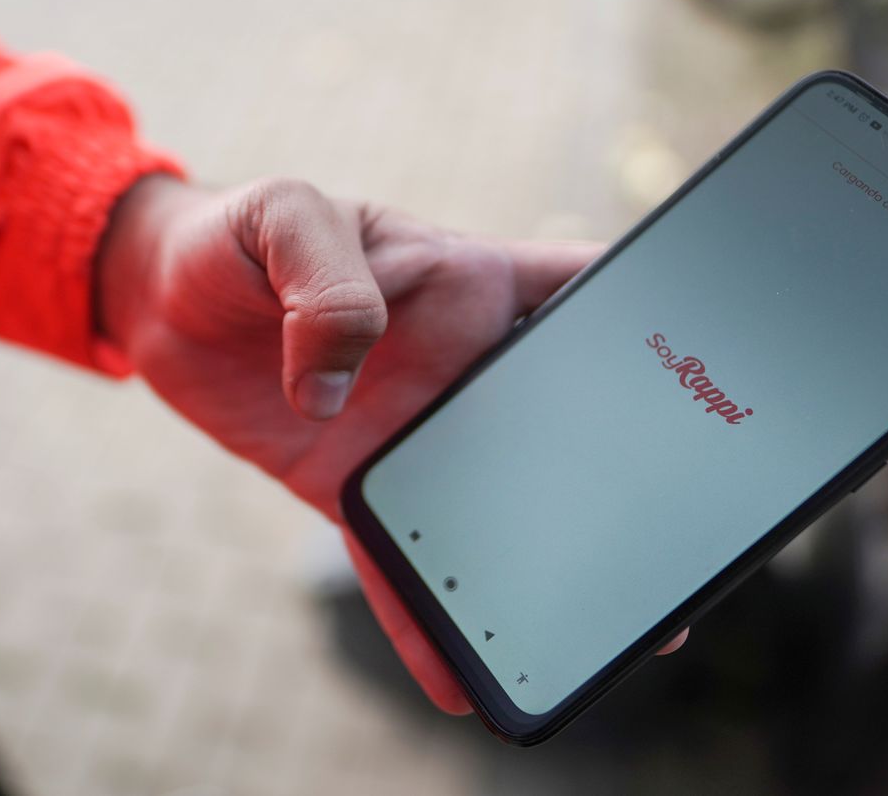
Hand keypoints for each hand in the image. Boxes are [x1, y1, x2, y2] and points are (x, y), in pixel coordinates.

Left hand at [97, 175, 687, 712]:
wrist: (160, 301)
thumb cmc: (237, 234)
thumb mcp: (285, 217)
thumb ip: (328, 282)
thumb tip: (339, 387)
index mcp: (471, 281)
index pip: (592, 295)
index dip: (664, 327)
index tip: (727, 380)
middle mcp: (461, 364)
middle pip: (567, 423)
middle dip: (631, 477)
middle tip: (685, 545)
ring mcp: (415, 431)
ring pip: (494, 507)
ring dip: (540, 564)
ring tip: (587, 634)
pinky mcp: (356, 486)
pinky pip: (401, 556)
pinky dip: (424, 613)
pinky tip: (452, 670)